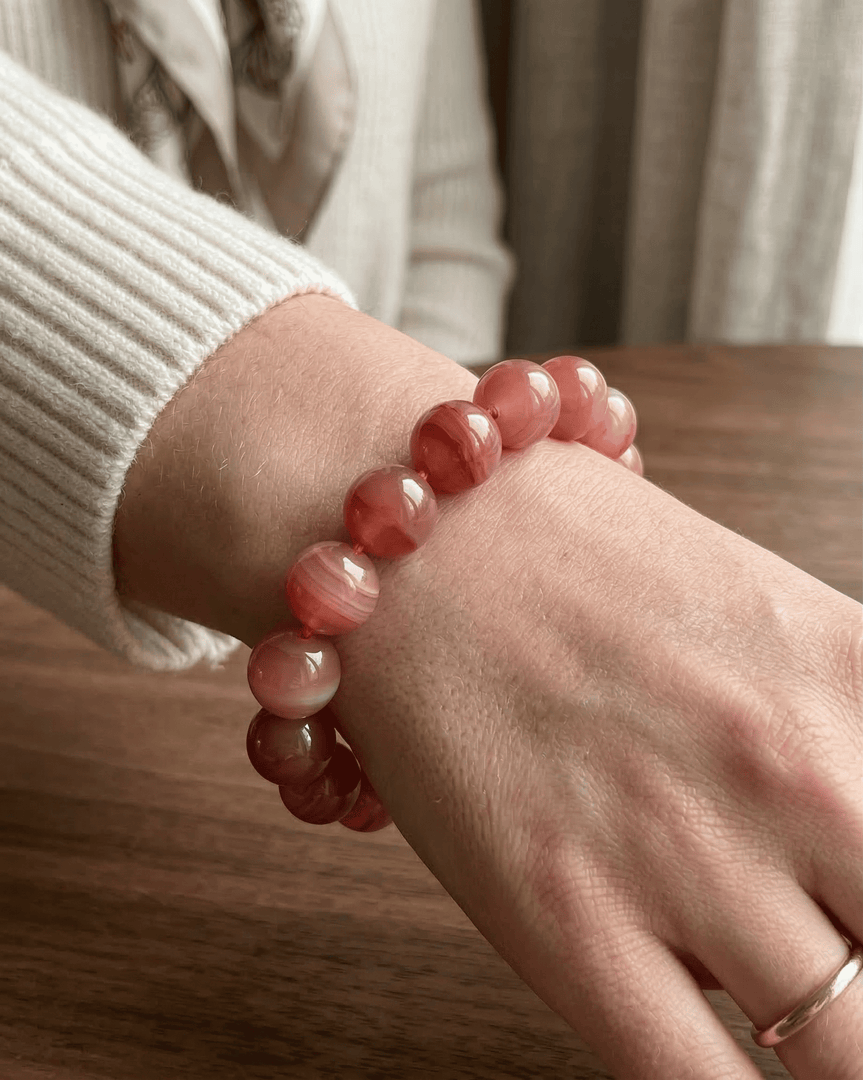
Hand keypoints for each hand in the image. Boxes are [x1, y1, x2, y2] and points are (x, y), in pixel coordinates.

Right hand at [114, 295, 861, 1077]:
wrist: (414, 537)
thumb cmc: (572, 558)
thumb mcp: (761, 611)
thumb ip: (846, 724)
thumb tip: (857, 851)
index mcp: (855, 676)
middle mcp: (798, 770)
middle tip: (845, 992)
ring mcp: (685, 851)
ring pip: (841, 1056)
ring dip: (827, 1053)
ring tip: (792, 1026)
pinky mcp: (569, 919)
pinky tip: (725, 1074)